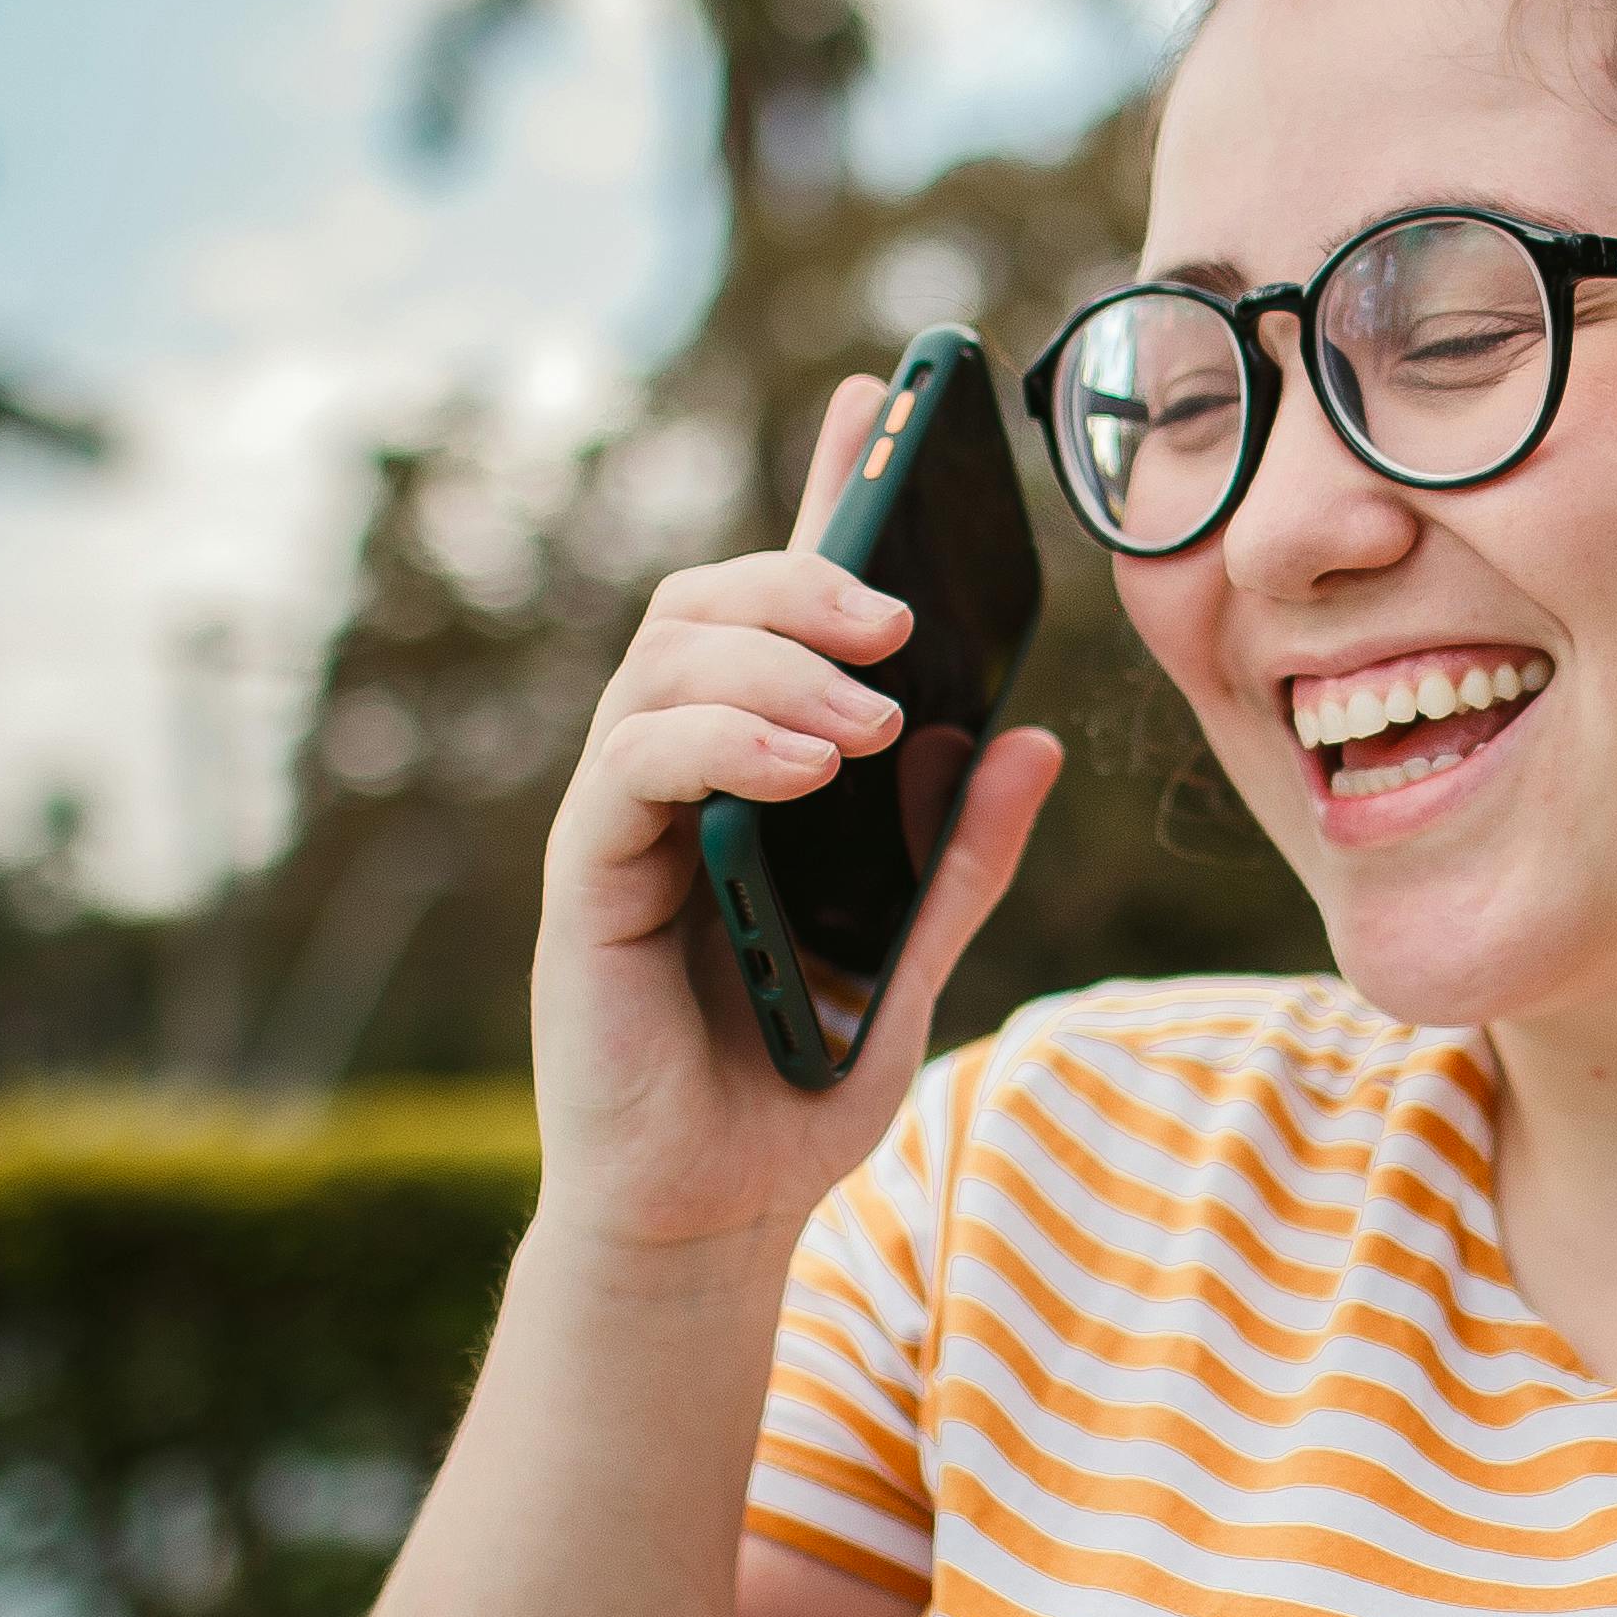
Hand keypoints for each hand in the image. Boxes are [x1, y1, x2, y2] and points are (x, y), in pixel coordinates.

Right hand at [527, 371, 1062, 1287]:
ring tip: (868, 714)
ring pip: (667, 661)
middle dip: (805, 574)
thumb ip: (961, 856)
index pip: (789, 605)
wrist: (712, 1217)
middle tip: (900, 616)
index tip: (880, 399)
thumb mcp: (916, 962)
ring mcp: (623, 816)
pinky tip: (804, 764)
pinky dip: (720, 741)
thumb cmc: (795, 1083)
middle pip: (711, 602)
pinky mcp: (584, 877)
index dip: (827, 493)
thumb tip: (1032, 738)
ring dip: (775, 663)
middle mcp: (683, 771)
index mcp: (764, 767)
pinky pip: (632, 763)